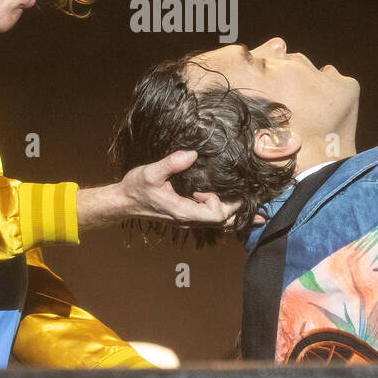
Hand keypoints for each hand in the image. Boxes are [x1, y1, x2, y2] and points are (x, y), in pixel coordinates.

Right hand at [75, 150, 261, 234]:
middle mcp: (188, 220)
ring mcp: (187, 220)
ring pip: (218, 223)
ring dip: (235, 214)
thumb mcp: (151, 172)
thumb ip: (172, 163)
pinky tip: (232, 206)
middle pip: (223, 222)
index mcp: (183, 211)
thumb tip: (192, 154)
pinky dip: (224, 213)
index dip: (223, 202)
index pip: (216, 215)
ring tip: (255, 209)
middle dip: (238, 210)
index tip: (213, 187)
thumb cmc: (136, 188)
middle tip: (249, 194)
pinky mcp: (185, 216)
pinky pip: (210, 219)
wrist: (123, 202)